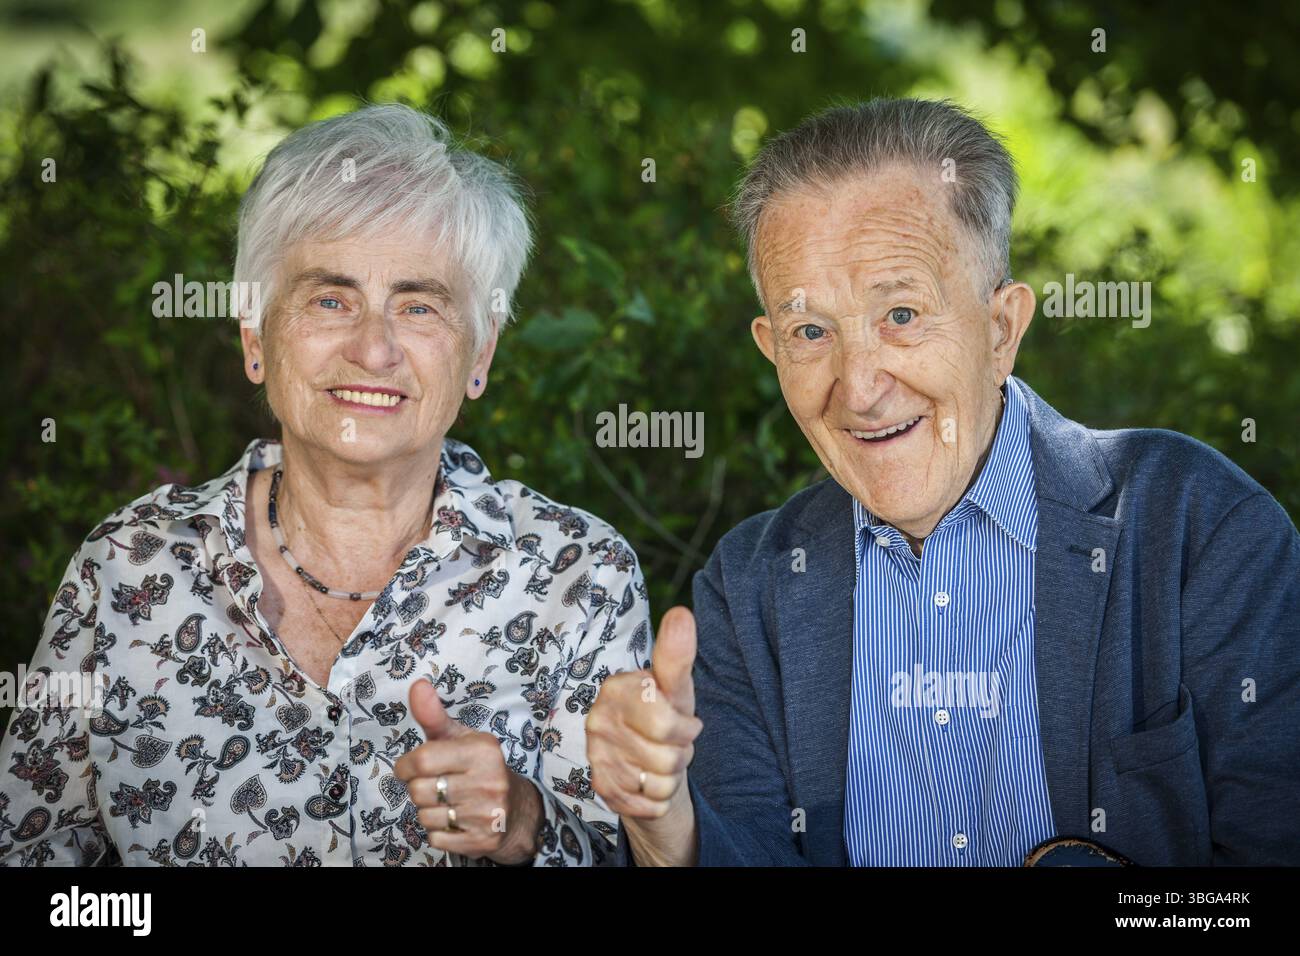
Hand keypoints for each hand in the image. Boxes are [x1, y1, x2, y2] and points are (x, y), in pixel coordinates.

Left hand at [394, 680, 542, 863]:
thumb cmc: (478, 768)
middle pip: (418, 792)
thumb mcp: (459, 738)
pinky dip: (439, 832)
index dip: (406, 766)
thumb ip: (433, 715)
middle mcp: (489, 780)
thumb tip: (417, 684)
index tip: (410, 767)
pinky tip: (455, 821)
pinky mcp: (483, 840)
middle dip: (418, 790)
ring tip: (448, 803)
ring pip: (425, 817)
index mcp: (482, 750)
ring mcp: (487, 813)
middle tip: (435, 785)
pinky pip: (436, 839)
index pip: (422, 760)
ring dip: (429, 812)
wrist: (515, 810)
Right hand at [586, 606, 702, 818]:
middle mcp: (598, 720)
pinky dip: (658, 799)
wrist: (651, 756)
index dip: (686, 729)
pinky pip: (646, 804)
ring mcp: (596, 755)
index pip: (665, 725)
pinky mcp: (600, 786)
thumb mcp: (677, 686)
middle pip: (665, 758)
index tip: (683, 722)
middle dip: (680, 755)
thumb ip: (677, 654)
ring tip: (660, 760)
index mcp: (616, 689)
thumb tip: (681, 613)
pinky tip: (650, 781)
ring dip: (670, 777)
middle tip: (672, 743)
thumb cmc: (666, 713)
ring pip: (658, 783)